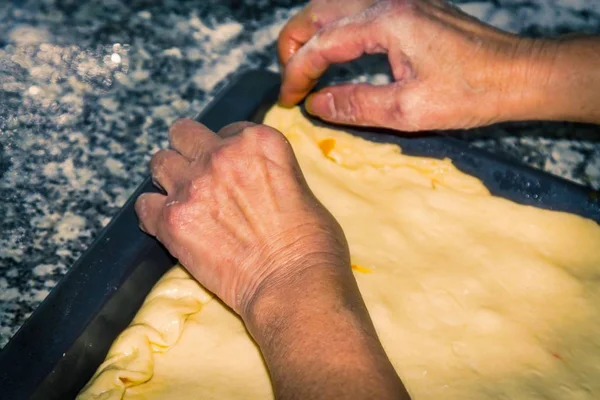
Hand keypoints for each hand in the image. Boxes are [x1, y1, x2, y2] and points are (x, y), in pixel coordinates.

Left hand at [135, 119, 350, 316]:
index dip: (230, 150)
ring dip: (169, 178)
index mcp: (259, 142)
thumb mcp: (302, 190)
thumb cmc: (313, 244)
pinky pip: (144, 206)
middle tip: (198, 174)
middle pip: (184, 134)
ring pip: (159, 162)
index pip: (229, 130)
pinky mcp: (172, 220)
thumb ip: (270, 175)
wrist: (295, 284)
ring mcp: (193, 186)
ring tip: (182, 199)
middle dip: (190, 151)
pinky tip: (170, 225)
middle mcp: (222, 155)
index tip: (234, 170)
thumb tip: (255, 185)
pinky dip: (155, 215)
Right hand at [279, 0, 551, 130]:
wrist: (518, 74)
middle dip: (294, 45)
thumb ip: (356, 105)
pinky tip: (336, 53)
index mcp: (387, 21)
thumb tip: (316, 105)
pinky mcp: (410, 7)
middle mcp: (389, 0)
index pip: (323, 43)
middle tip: (290, 81)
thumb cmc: (472, 93)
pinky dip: (335, 30)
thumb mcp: (408, 110)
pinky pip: (357, 10)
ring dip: (312, 34)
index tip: (289, 100)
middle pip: (319, 12)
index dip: (298, 73)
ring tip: (304, 67)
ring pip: (335, 6)